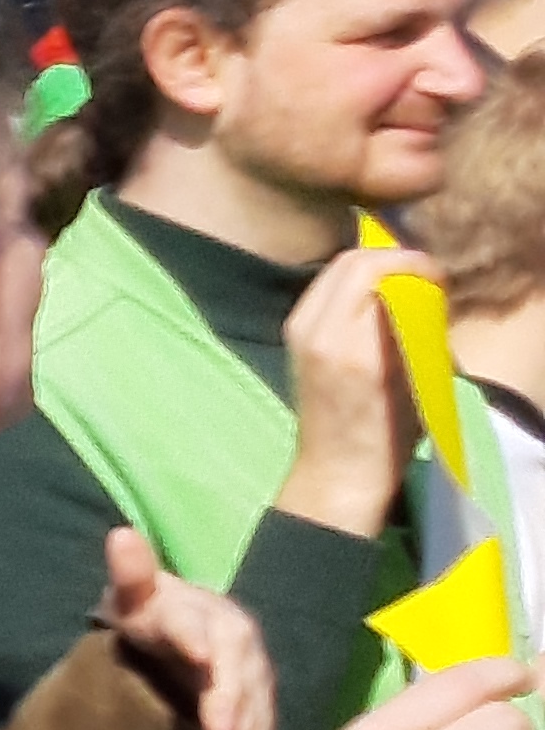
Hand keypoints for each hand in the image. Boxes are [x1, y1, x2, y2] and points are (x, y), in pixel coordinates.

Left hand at [97, 527, 278, 729]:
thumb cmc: (149, 614)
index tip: (198, 657)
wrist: (178, 634)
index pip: (197, 624)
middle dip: (228, 701)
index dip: (196, 639)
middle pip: (233, 670)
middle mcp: (234, 638)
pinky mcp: (258, 698)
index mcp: (199, 612)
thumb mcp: (132, 598)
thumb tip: (120, 534)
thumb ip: (131, 575)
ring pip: (253, 703)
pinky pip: (261, 726)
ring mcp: (251, 670)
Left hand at [276, 246, 414, 536]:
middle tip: (422, 276)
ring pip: (334, 271)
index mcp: (351, 344)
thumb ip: (412, 327)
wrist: (336, 470)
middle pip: (349, 261)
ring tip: (402, 286)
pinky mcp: (293, 335)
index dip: (410, 262)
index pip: (371, 270)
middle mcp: (316, 330)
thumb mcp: (416, 379)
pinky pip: (324, 290)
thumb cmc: (388, 435)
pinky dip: (353, 284)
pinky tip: (375, 301)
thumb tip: (419, 288)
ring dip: (371, 268)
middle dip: (390, 259)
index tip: (436, 276)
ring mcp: (297, 331)